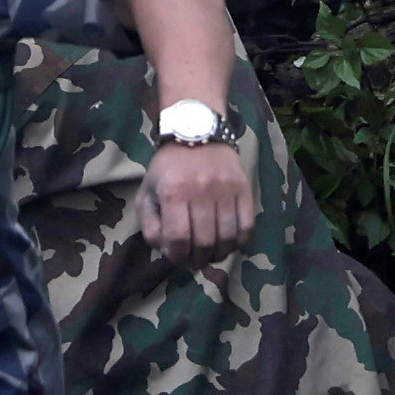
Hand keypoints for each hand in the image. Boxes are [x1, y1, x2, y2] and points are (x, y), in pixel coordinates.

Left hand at [140, 133, 259, 266]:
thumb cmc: (168, 167)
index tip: (177, 258)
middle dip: (198, 260)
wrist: (197, 133)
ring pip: (228, 237)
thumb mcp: (147, 192)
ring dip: (219, 254)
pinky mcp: (244, 188)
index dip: (177, 256)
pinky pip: (247, 225)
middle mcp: (201, 191)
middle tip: (195, 261)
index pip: (179, 238)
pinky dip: (239, 242)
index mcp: (173, 192)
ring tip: (211, 254)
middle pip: (205, 241)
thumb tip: (165, 251)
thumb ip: (150, 224)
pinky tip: (229, 243)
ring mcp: (226, 189)